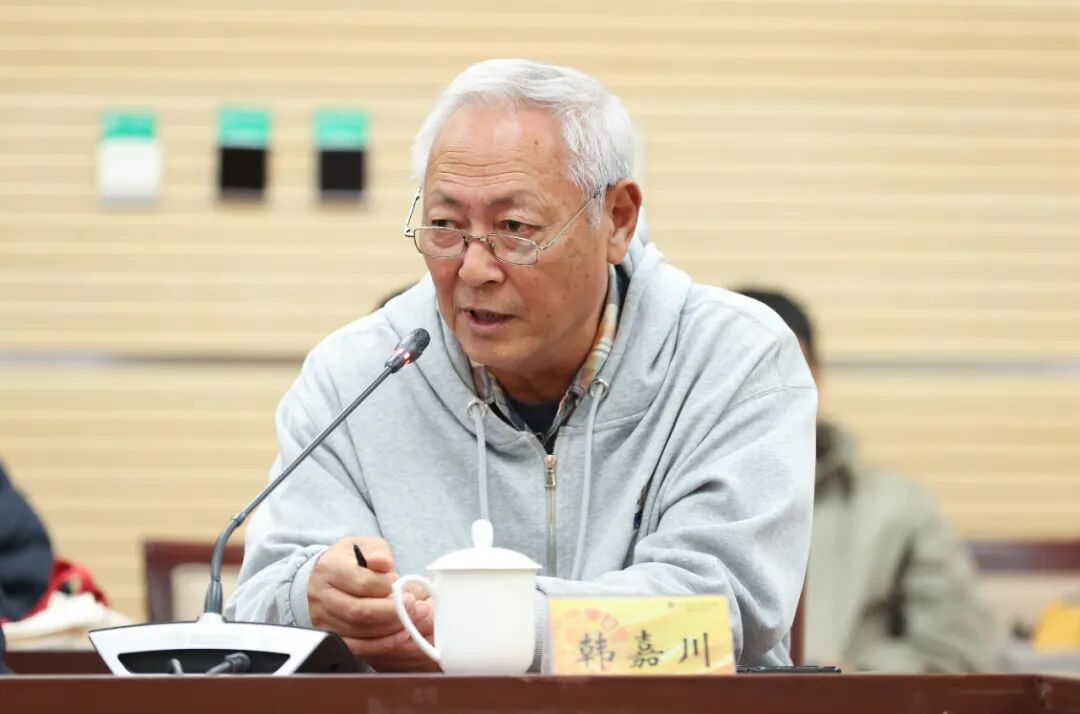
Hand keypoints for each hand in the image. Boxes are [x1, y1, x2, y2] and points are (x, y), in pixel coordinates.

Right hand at [308, 537, 438, 671]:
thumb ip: (378, 552)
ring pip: (360, 631)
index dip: (387, 587)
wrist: (324, 576)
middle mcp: (322, 596)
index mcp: (330, 569)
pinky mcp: (331, 636)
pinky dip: (382, 644)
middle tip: (414, 606)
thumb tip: (384, 563)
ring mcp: (324, 619)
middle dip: (393, 612)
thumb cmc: (349, 560)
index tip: (403, 586)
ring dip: (391, 628)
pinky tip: (399, 635)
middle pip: (360, 611)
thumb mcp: (364, 545)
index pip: (362, 583)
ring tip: (412, 619)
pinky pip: (358, 647)